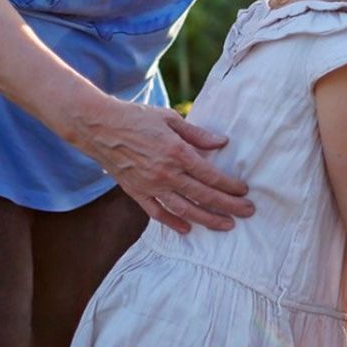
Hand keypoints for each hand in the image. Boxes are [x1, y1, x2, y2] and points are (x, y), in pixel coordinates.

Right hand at [79, 98, 253, 233]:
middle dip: (228, 206)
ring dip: (207, 219)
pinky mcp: (136, 192)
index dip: (230, 185)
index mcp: (177, 153)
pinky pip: (157, 213)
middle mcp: (166, 173)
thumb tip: (223, 142)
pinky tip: (188, 229)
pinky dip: (173, 223)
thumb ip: (197, 134)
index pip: (211, 175)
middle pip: (203, 196)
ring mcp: (150, 185)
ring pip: (184, 209)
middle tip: (247, 212)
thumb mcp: (170, 119)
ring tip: (226, 225)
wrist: (99, 127)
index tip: (244, 191)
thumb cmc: (137, 118)